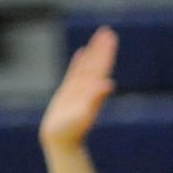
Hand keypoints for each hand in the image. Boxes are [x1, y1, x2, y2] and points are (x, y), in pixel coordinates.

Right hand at [39, 25, 117, 152]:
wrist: (61, 141)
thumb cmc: (71, 131)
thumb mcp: (84, 114)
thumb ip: (95, 98)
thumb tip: (109, 84)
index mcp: (92, 91)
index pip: (101, 67)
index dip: (105, 52)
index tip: (110, 38)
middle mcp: (88, 89)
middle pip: (96, 64)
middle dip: (102, 48)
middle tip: (108, 31)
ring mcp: (78, 90)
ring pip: (87, 66)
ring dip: (93, 52)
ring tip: (99, 38)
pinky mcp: (68, 93)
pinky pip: (74, 73)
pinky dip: (79, 62)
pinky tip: (82, 53)